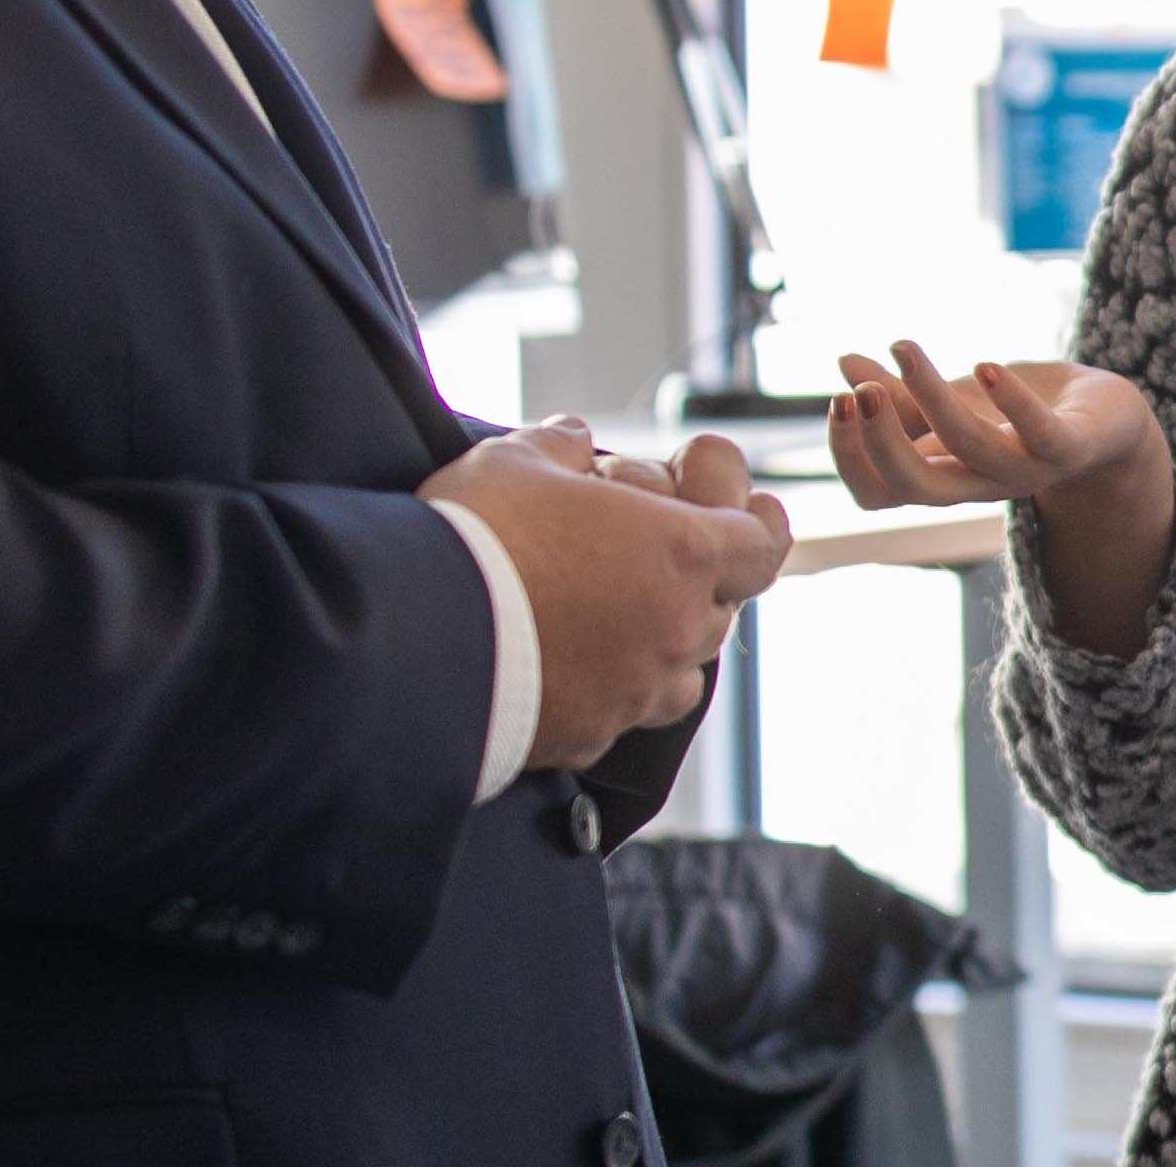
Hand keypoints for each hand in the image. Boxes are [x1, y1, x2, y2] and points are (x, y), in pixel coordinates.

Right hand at [419, 419, 789, 774]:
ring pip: (682, 668)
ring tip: (619, 611)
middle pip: (722, 605)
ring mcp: (637, 689)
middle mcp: (676, 629)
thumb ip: (560, 447)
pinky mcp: (590, 735)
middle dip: (697, 574)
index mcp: (684, 553)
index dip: (755, 518)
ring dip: (662, 637)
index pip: (764, 541)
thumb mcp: (515, 460)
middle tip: (649, 547)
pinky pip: (623, 711)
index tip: (741, 500)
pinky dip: (611, 686)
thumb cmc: (476, 537)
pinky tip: (571, 666)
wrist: (411, 643)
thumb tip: (572, 441)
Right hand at [821, 341, 1156, 512]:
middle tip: (857, 392)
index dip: (851, 457)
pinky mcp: (1069, 445)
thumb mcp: (956, 402)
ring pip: (971, 447)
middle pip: (917, 487)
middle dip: (880, 442)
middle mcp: (980, 482)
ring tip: (905, 348)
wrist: (1107, 422)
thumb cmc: (1021, 416)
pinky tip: (984, 365)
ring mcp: (1027, 467)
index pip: (880, 493)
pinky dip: (1011, 401)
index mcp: (944, 476)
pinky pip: (1040, 432)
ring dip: (931, 398)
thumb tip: (842, 363)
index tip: (837, 401)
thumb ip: (902, 394)